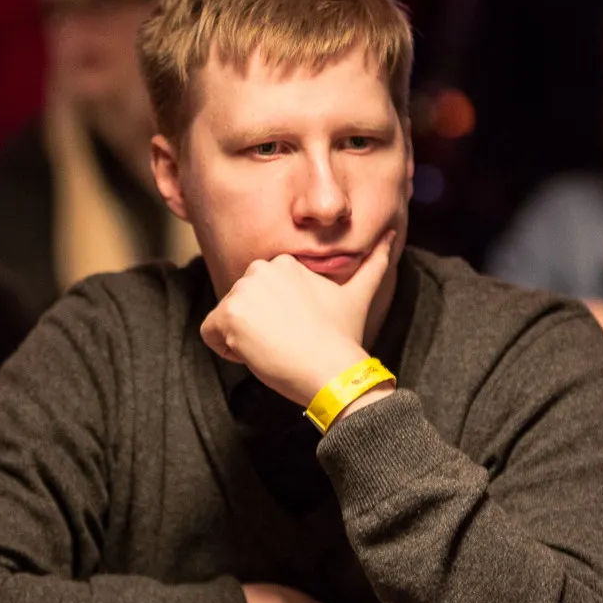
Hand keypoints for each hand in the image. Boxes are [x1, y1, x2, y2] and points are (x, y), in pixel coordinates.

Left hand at [200, 231, 395, 405]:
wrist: (333, 369)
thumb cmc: (343, 337)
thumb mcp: (360, 293)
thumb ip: (374, 261)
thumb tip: (393, 233)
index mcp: (284, 262)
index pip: (260, 295)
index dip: (275, 319)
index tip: (298, 332)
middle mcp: (260, 269)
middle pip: (241, 305)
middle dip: (258, 327)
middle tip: (288, 342)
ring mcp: (243, 292)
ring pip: (226, 320)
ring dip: (244, 340)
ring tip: (276, 348)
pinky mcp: (229, 316)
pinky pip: (210, 334)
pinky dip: (226, 350)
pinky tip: (256, 355)